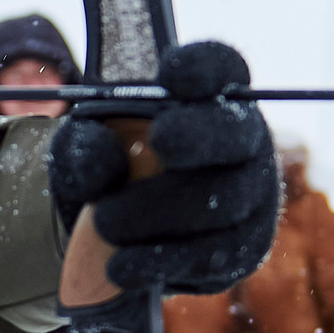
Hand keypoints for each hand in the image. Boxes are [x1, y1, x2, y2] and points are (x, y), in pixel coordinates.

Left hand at [48, 41, 280, 296]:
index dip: (204, 67)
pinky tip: (120, 266)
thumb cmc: (109, 170)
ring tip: (105, 223)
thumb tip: (103, 157)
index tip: (171, 72)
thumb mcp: (82, 150)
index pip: (219, 66)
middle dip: (200, 134)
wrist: (119, 236)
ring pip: (223, 201)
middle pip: (235, 132)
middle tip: (161, 139)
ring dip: (160, 211)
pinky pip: (214, 256)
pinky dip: (162, 260)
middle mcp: (241, 139)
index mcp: (206, 96)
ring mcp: (251, 195)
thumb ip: (83, 146)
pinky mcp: (242, 249)